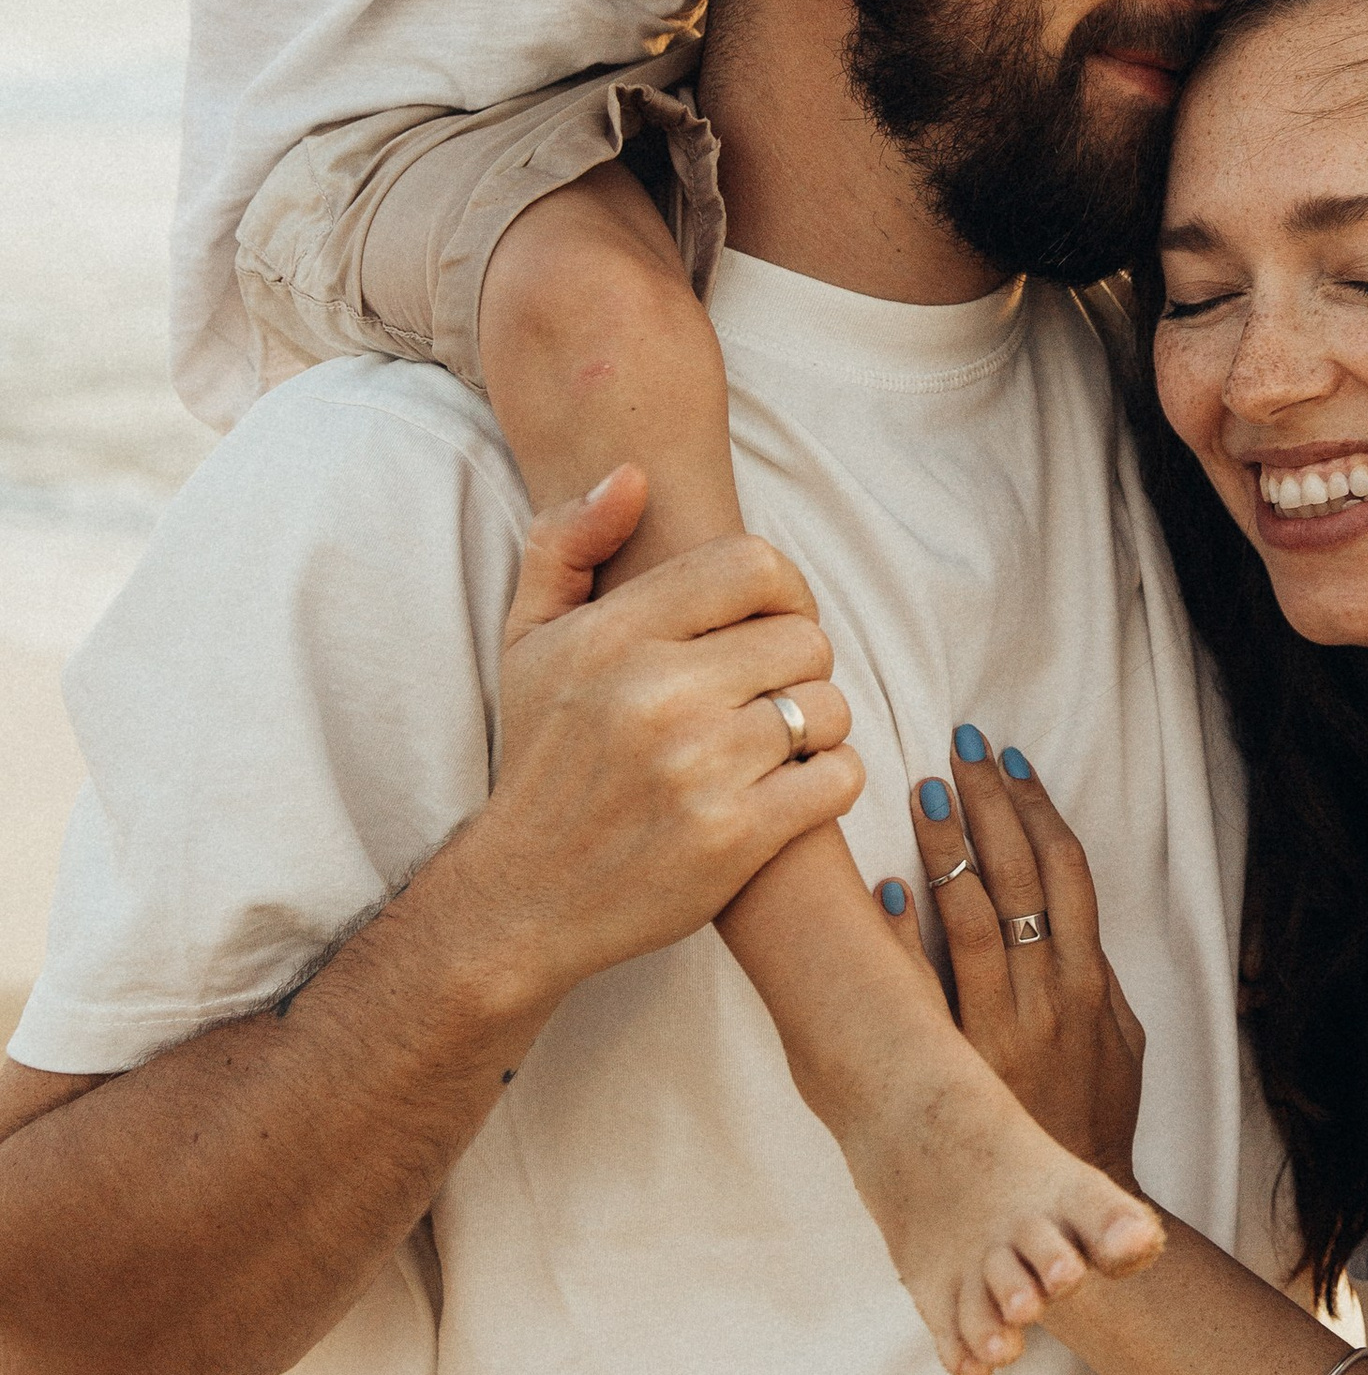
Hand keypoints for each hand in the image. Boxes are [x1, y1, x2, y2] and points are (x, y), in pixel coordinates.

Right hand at [452, 468, 862, 1015]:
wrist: (521, 899)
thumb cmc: (539, 760)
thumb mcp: (528, 641)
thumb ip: (566, 543)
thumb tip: (632, 475)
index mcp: (613, 635)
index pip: (752, 565)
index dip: (783, 588)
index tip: (769, 622)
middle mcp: (656, 694)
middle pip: (804, 637)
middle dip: (799, 664)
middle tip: (768, 693)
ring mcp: (700, 768)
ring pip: (830, 706)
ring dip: (818, 724)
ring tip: (777, 742)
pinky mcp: (737, 837)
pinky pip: (839, 775)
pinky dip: (829, 780)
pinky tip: (789, 788)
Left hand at [886, 734, 1147, 1185]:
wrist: (1068, 1195)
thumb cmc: (1094, 1115)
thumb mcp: (1123, 1042)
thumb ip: (1099, 979)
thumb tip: (1073, 917)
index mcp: (1090, 979)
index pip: (1064, 870)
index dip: (1038, 809)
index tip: (1012, 761)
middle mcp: (1048, 992)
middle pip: (1019, 874)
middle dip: (990, 803)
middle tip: (962, 748)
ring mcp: (1001, 1024)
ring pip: (973, 915)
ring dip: (948, 847)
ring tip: (923, 790)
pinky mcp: (959, 1058)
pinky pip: (928, 984)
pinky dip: (907, 932)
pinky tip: (887, 887)